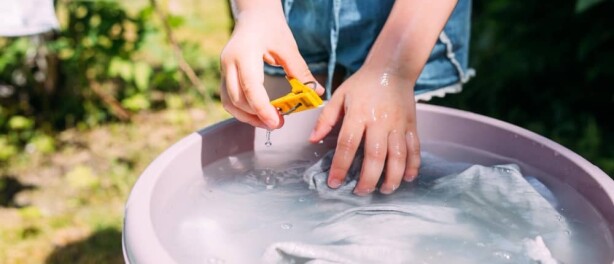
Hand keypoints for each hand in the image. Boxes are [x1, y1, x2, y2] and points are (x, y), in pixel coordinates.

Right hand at [219, 8, 323, 128]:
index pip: (250, 86)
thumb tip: (316, 92)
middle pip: (237, 99)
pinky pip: (229, 99)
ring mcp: (224, 69)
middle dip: (256, 116)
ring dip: (248, 117)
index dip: (262, 108)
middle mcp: (229, 63)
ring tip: (270, 122)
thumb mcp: (288, 47)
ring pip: (230, 103)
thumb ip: (300, 71)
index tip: (276, 121)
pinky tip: (259, 115)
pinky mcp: (225, 75)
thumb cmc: (270, 27)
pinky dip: (242, 111)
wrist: (254, 15)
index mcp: (244, 53)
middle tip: (279, 123)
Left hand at [309, 68, 420, 194]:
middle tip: (360, 192)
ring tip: (385, 190)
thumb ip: (326, 118)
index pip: (348, 144)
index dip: (341, 166)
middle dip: (368, 178)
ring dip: (392, 177)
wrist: (392, 69)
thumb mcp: (340, 95)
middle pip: (375, 155)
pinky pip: (414, 148)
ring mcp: (398, 124)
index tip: (334, 182)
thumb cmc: (363, 84)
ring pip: (398, 155)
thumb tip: (313, 140)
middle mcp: (379, 121)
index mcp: (358, 113)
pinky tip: (407, 178)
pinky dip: (413, 165)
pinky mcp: (411, 125)